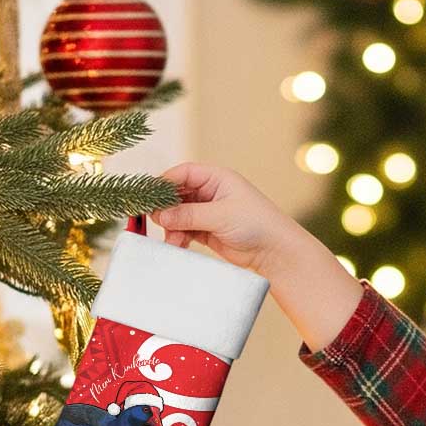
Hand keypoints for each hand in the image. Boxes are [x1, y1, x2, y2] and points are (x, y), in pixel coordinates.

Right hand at [149, 161, 300, 279]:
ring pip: (179, 215)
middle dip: (166, 209)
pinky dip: (179, 237)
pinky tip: (177, 245)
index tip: (151, 198)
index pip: (183, 174)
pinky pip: (185, 230)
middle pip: (178, 195)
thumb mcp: (220, 216)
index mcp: (217, 178)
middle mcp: (211, 192)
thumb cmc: (256, 224)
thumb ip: (189, 215)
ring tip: (172, 240)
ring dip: (172, 227)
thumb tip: (160, 215)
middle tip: (156, 222)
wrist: (275, 252)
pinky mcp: (208, 231)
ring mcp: (208, 212)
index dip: (165, 184)